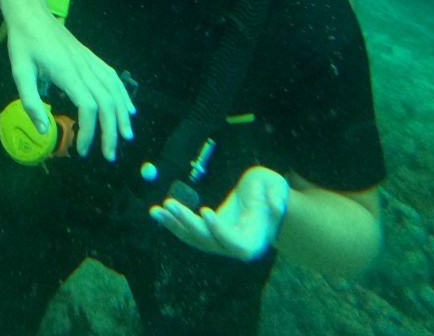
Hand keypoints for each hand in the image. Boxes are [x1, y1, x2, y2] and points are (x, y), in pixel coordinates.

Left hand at [3, 1, 134, 159]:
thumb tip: (43, 131)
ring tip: (125, 136)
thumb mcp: (19, 71)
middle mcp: (83, 66)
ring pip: (113, 89)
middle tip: (109, 155)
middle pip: (106, 102)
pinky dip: (122, 94)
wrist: (30, 11)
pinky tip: (127, 108)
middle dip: (111, 131)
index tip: (81, 150)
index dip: (89, 131)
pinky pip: (111, 76)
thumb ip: (30, 102)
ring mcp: (88, 59)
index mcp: (66, 71)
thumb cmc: (23, 41)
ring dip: (121, 114)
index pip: (88, 105)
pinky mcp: (89, 55)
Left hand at [150, 166, 289, 261]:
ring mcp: (219, 242)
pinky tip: (158, 213)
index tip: (206, 212)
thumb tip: (275, 203)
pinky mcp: (208, 233)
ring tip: (156, 210)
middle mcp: (234, 246)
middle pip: (208, 241)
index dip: (220, 231)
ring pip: (194, 239)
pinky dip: (173, 223)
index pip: (235, 243)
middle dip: (188, 223)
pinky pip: (189, 232)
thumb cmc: (271, 192)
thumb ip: (277, 195)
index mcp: (254, 240)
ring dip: (174, 225)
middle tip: (170, 204)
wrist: (263, 199)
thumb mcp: (277, 187)